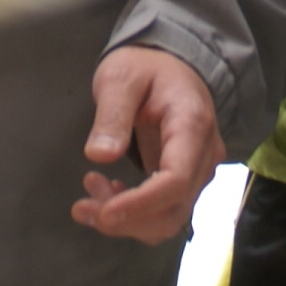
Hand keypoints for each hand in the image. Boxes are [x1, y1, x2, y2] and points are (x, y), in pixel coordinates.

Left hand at [71, 44, 222, 243]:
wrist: (169, 65)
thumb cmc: (145, 67)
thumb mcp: (121, 77)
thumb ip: (112, 113)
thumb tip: (99, 156)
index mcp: (192, 125)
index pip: (176, 179)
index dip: (141, 205)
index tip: (104, 214)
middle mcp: (204, 156)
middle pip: (174, 210)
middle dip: (127, 220)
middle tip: (82, 208)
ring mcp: (197, 172)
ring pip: (168, 218)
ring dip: (127, 221)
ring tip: (89, 193)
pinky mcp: (185, 182)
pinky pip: (163, 211)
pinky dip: (133, 215)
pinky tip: (107, 193)